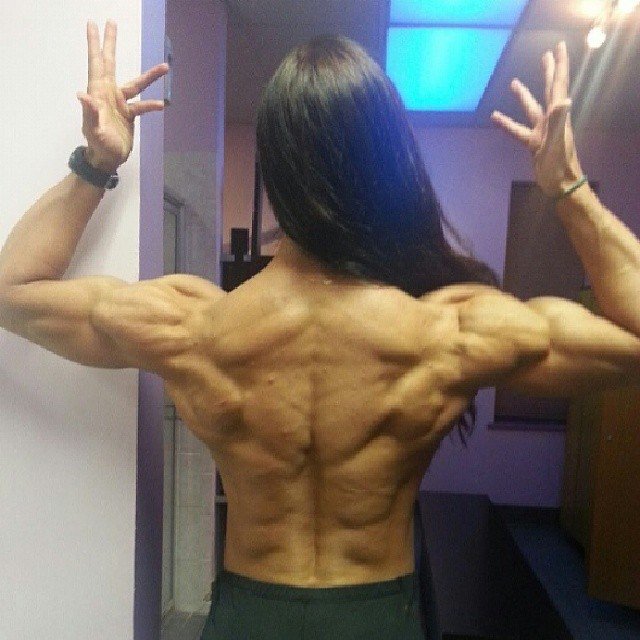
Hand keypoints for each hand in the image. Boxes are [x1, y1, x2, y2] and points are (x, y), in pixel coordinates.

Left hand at [76, 21, 168, 172]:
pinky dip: (151, 105)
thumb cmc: (99, 145)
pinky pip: (142, 106)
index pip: (97, 64)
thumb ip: (91, 112)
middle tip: (111, 22)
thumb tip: (83, 95)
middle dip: (110, 43)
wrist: (107, 160)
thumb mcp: (95, 130)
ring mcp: (119, 103)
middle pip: (110, 63)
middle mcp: (108, 93)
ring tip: (165, 67)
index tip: (94, 25)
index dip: (95, 45)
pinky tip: (162, 105)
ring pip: (135, 84)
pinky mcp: (128, 114)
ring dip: (149, 76)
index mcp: (99, 93)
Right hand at [491, 41, 583, 198]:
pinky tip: (496, 118)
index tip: (558, 47)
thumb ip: (559, 121)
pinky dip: (507, 123)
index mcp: (558, 115)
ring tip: (514, 83)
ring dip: (524, 95)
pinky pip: (518, 130)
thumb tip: (563, 99)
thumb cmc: (560, 166)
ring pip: (531, 108)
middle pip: (549, 90)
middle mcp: (551, 120)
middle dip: (548, 72)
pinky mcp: (534, 144)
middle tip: (545, 55)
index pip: (558, 85)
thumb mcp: (558, 143)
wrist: (561, 186)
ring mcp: (542, 132)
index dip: (559, 66)